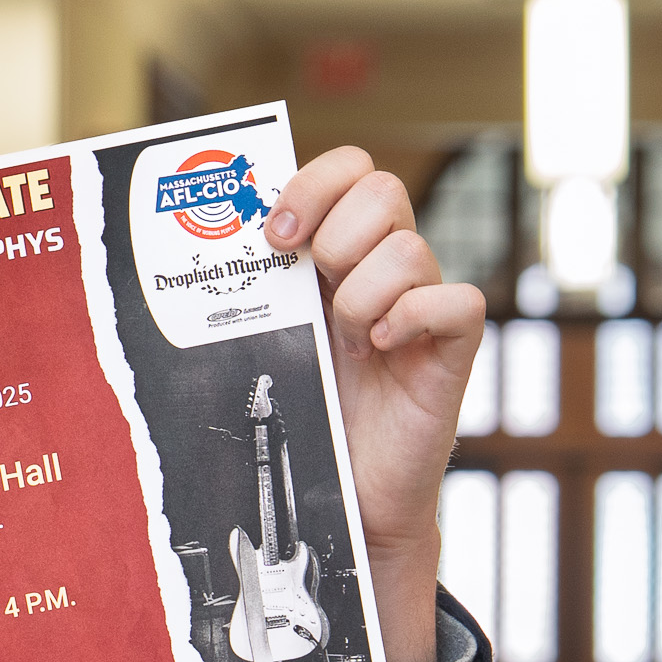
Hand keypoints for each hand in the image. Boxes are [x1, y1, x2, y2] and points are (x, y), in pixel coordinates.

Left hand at [262, 147, 484, 661]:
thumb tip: (205, 234)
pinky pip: (455, 300)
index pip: (350, 168)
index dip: (314, 184)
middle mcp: (388, 266)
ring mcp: (425, 303)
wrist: (342, 492)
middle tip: (311, 289)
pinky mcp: (456, 346)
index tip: (276, 235)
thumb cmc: (303, 411)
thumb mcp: (270, 334)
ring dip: (362, 296)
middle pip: (384, 189)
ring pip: (409, 248)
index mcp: (343, 250)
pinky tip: (383, 351)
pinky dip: (411, 319)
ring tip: (350, 344)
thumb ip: (259, 282)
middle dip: (335, 237)